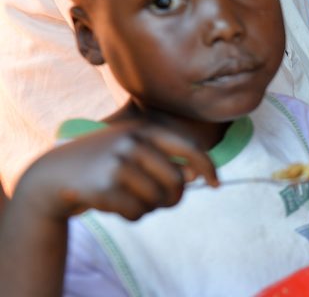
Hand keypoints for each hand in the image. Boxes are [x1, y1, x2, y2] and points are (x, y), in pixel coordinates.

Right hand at [19, 123, 217, 220]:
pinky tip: (118, 207)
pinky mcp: (104, 187)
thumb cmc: (106, 162)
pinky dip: (133, 216)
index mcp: (145, 129)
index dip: (208, 168)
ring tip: (134, 200)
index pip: (189, 149)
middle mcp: (133, 142)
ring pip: (158, 200)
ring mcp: (117, 163)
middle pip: (177, 182)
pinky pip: (137, 213)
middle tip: (163, 202)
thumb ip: (166, 159)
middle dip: (174, 198)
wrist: (54, 173)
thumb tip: (196, 177)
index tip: (215, 184)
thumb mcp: (135, 150)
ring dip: (151, 208)